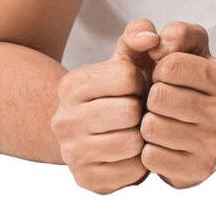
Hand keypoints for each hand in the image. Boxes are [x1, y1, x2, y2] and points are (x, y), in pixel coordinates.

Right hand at [51, 18, 157, 193]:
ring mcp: (71, 153)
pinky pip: (132, 172)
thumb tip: (152, 37)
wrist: (97, 132)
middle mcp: (63, 120)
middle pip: (129, 112)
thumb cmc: (121, 91)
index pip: (126, 77)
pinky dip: (141, 163)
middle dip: (142, 111)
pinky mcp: (86, 180)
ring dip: (143, 138)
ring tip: (136, 131)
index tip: (135, 87)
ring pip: (131, 143)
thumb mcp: (127, 58)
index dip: (141, 81)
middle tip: (138, 113)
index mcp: (72, 85)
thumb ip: (139, 36)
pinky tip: (132, 154)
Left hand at [139, 22, 215, 188]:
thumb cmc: (185, 82)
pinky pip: (150, 158)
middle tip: (161, 103)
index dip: (158, 69)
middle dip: (150, 97)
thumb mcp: (185, 48)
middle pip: (159, 97)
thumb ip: (173, 32)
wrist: (202, 127)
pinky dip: (146, 150)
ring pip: (152, 128)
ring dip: (146, 124)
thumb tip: (157, 40)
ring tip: (160, 121)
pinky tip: (160, 144)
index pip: (170, 65)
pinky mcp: (198, 171)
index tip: (166, 77)